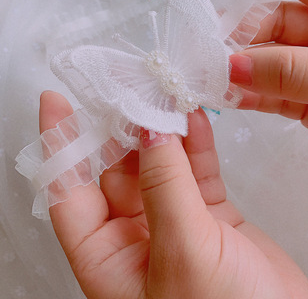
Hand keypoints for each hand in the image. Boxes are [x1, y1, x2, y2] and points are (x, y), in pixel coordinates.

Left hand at [40, 91, 307, 298]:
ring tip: (165, 95)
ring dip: (163, 131)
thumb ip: (165, 186)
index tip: (58, 101)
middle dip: (123, 128)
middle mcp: (137, 237)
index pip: (69, 193)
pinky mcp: (211, 215)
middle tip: (131, 89)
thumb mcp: (183, 253)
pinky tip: (194, 118)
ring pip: (159, 165)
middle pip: (117, 169)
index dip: (62, 146)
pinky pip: (196, 170)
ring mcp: (175, 222)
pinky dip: (196, 144)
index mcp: (109, 258)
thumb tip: (151, 131)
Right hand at [211, 0, 307, 194]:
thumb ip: (293, 71)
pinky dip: (251, 96)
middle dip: (242, 32)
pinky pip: (275, 94)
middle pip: (277, 21)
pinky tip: (230, 96)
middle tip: (210, 45)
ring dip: (242, 67)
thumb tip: (233, 65)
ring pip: (271, 61)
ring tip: (211, 73)